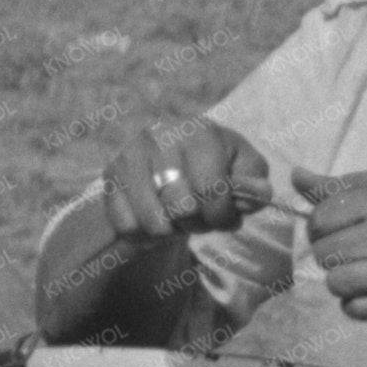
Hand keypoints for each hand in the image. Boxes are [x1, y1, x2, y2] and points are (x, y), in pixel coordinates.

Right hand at [98, 117, 276, 240]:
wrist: (176, 148)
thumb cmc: (218, 163)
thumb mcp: (246, 167)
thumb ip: (256, 182)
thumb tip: (253, 194)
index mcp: (200, 133)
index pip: (212, 191)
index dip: (221, 216)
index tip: (224, 216)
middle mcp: (160, 136)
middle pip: (181, 208)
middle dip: (197, 223)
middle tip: (199, 216)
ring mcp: (130, 154)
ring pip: (152, 220)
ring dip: (171, 230)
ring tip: (178, 217)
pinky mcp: (110, 174)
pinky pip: (125, 223)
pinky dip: (143, 233)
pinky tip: (155, 218)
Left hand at [304, 171, 366, 333]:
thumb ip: (338, 187)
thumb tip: (295, 175)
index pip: (319, 218)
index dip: (324, 227)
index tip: (347, 230)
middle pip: (323, 252)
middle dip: (334, 256)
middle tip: (362, 254)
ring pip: (334, 282)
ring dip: (344, 282)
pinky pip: (352, 309)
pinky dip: (359, 305)